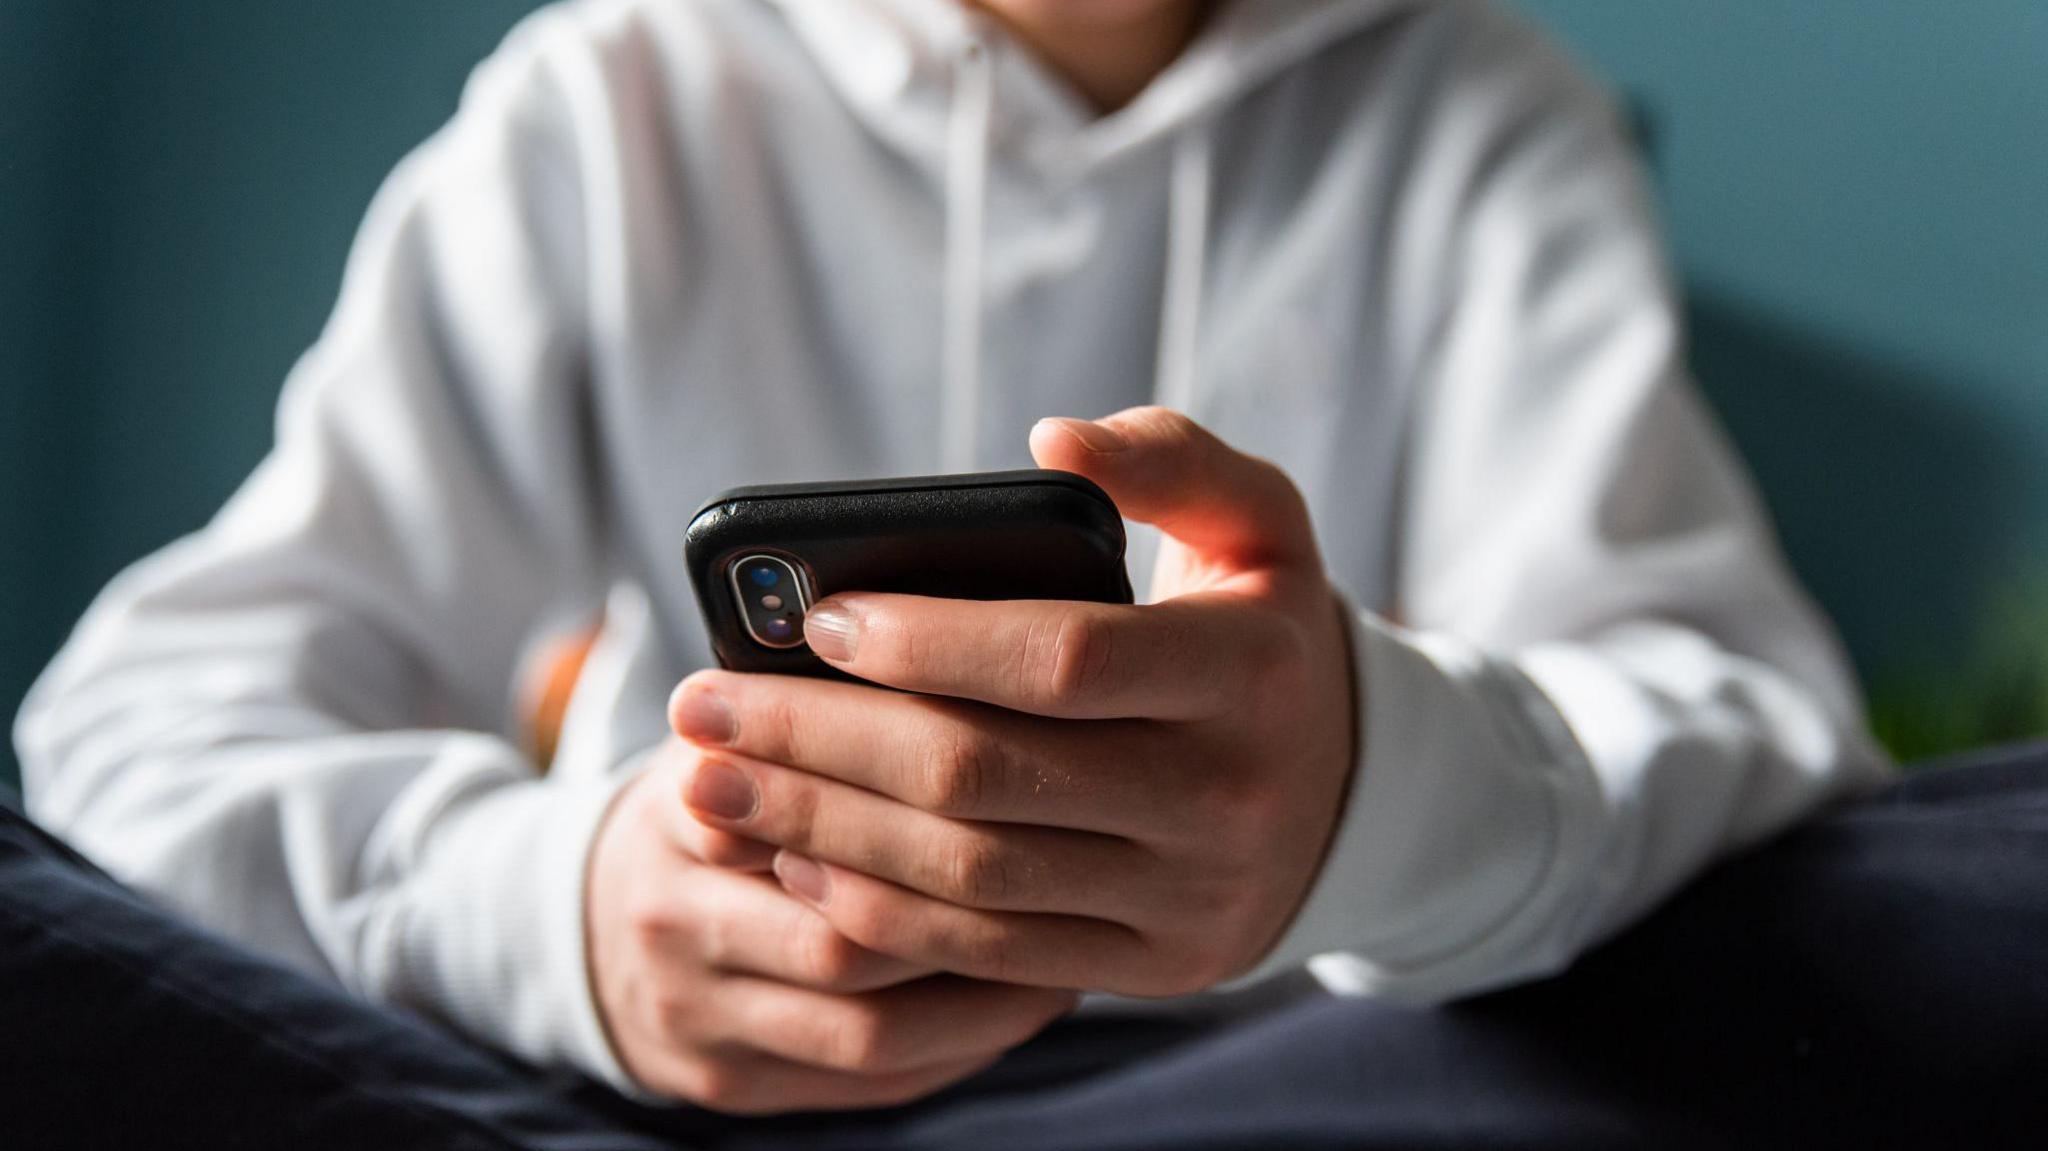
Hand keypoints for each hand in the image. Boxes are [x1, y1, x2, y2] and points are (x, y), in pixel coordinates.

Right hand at [585, 739, 1078, 1111]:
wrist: (598, 928)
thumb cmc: (715, 805)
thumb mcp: (733, 736)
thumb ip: (808, 711)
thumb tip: (946, 653)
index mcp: (676, 810)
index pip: (799, 813)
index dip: (912, 808)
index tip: (1017, 781)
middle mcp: (671, 920)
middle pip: (840, 934)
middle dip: (965, 914)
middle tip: (1076, 876)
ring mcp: (698, 1015)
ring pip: (866, 1026)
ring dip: (983, 993)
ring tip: (1074, 944)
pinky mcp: (733, 1083)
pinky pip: (870, 1080)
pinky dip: (961, 1043)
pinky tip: (1029, 996)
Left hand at [670, 407, 1357, 996]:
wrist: (1344, 793)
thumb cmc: (1259, 633)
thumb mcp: (1259, 522)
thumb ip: (1171, 458)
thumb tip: (1050, 440)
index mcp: (1250, 672)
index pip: (1065, 659)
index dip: (930, 641)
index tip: (819, 618)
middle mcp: (1225, 796)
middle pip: (987, 774)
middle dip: (823, 739)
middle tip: (703, 703)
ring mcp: (1187, 896)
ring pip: (971, 873)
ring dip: (822, 827)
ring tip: (714, 779)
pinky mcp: (1150, 965)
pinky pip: (988, 954)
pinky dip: (879, 911)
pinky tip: (796, 858)